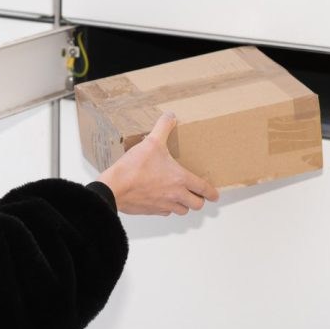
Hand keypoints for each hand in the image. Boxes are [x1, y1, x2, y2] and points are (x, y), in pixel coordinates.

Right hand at [97, 111, 218, 215]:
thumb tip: (170, 116)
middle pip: (196, 204)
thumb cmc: (135, 168)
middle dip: (199, 200)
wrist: (115, 188)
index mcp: (180, 179)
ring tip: (180, 197)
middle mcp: (175, 195)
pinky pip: (165, 212)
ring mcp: (163, 205)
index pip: (203, 189)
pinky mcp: (151, 211)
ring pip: (182, 211)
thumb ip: (163, 127)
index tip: (215, 195)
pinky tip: (162, 199)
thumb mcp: (151, 142)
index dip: (212, 193)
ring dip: (184, 205)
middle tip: (197, 194)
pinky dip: (167, 208)